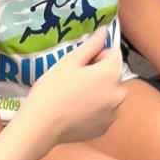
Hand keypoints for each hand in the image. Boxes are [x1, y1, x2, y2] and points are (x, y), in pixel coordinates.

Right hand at [17, 27, 125, 145]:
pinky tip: (76, 111)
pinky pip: (104, 110)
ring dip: (98, 91)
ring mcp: (114, 113)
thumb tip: (105, 31)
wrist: (40, 127)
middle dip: (98, 73)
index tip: (78, 66)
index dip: (95, 56)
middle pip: (112, 74)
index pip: (112, 53)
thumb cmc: (52, 89)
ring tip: (74, 97)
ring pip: (108, 92)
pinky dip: (95, 108)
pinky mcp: (105, 128)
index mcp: (112, 74)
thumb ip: (91, 45)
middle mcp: (119, 93)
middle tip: (74, 81)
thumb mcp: (70, 61)